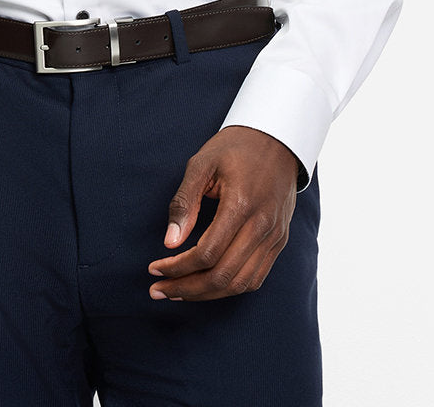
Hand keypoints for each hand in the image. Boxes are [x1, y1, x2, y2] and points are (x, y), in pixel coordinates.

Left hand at [147, 125, 299, 301]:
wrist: (278, 138)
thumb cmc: (235, 148)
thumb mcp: (202, 163)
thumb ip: (184, 202)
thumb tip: (170, 242)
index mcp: (241, 204)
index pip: (207, 254)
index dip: (177, 268)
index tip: (154, 268)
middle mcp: (262, 226)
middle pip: (223, 276)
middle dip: (186, 288)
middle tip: (159, 289)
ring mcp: (275, 236)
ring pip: (240, 284)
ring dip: (207, 294)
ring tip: (179, 291)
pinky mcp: (280, 240)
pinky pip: (256, 278)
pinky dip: (230, 288)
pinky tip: (208, 285)